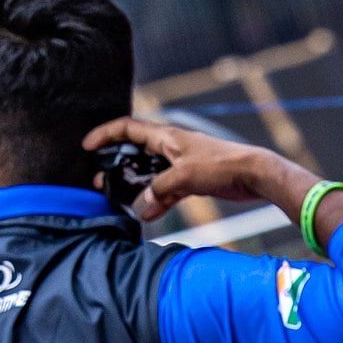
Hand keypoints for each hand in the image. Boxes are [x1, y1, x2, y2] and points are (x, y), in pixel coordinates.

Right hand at [83, 117, 295, 220]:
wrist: (254, 175)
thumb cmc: (222, 165)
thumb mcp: (185, 176)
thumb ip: (159, 190)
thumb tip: (141, 206)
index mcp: (166, 136)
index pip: (127, 128)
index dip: (105, 134)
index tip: (87, 146)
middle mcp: (171, 146)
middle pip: (135, 151)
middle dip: (117, 165)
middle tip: (101, 179)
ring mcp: (181, 163)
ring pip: (150, 173)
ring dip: (136, 186)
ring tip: (119, 199)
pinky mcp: (191, 179)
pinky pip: (166, 189)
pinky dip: (157, 200)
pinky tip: (149, 215)